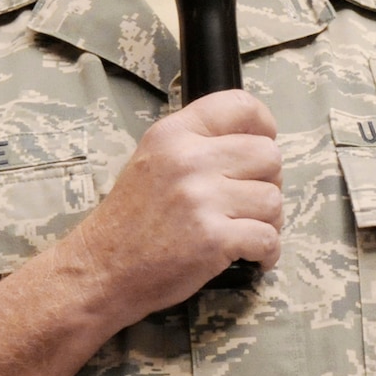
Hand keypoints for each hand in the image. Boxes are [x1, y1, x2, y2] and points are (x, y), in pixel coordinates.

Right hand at [57, 89, 280, 321]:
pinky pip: (268, 238)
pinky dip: (268, 252)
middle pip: (268, 154)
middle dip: (270, 180)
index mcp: (174, 135)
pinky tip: (254, 256)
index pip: (239, 106)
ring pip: (273, 198)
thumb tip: (255, 139)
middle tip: (252, 200)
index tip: (265, 141)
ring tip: (247, 230)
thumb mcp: (152, 160)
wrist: (102, 269)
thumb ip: (196, 143)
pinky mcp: (214, 239)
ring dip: (270, 220)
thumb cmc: (131, 219)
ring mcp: (202, 200)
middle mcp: (189, 160)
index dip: (264, 125)